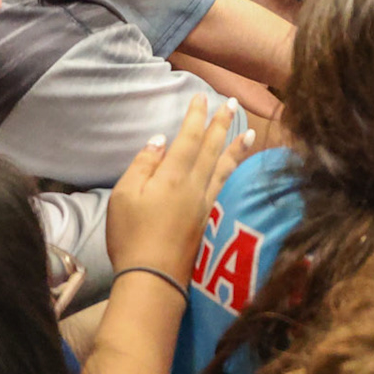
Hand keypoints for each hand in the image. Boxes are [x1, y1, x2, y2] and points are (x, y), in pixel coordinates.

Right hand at [106, 95, 255, 281]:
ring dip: (235, 146)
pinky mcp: (207, 218)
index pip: (188, 137)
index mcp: (172, 175)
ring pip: (223, 166)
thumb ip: (143, 164)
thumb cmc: (131, 235)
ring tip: (249, 131)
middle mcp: (194, 185)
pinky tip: (234, 167)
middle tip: (232, 102)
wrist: (153, 277)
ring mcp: (204, 202)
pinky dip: (232, 170)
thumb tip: (160, 140)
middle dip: (221, 123)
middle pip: (211, 147)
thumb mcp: (124, 195)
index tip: (202, 96)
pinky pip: (224, 185)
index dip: (195, 115)